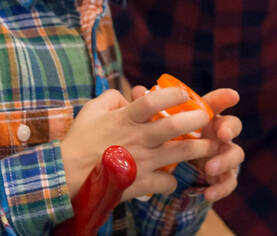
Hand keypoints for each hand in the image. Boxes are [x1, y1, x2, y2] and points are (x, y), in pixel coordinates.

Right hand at [61, 87, 214, 201]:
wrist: (66, 178)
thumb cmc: (79, 141)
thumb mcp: (92, 110)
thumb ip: (113, 97)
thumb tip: (130, 96)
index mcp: (125, 118)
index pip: (152, 101)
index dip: (172, 95)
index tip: (185, 93)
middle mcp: (137, 138)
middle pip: (174, 127)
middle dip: (196, 120)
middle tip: (207, 117)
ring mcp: (140, 162)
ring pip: (179, 154)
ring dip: (199, 149)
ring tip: (210, 145)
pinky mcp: (140, 184)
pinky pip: (166, 183)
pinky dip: (172, 181)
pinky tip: (171, 177)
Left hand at [132, 85, 243, 201]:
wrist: (178, 166)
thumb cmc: (171, 137)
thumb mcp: (161, 123)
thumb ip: (152, 108)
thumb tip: (135, 90)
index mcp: (206, 116)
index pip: (217, 103)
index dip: (225, 98)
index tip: (232, 96)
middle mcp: (219, 133)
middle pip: (232, 125)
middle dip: (230, 128)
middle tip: (222, 135)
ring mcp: (223, 154)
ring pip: (235, 153)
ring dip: (225, 160)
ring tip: (209, 168)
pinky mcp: (223, 175)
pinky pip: (228, 181)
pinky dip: (221, 187)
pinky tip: (209, 193)